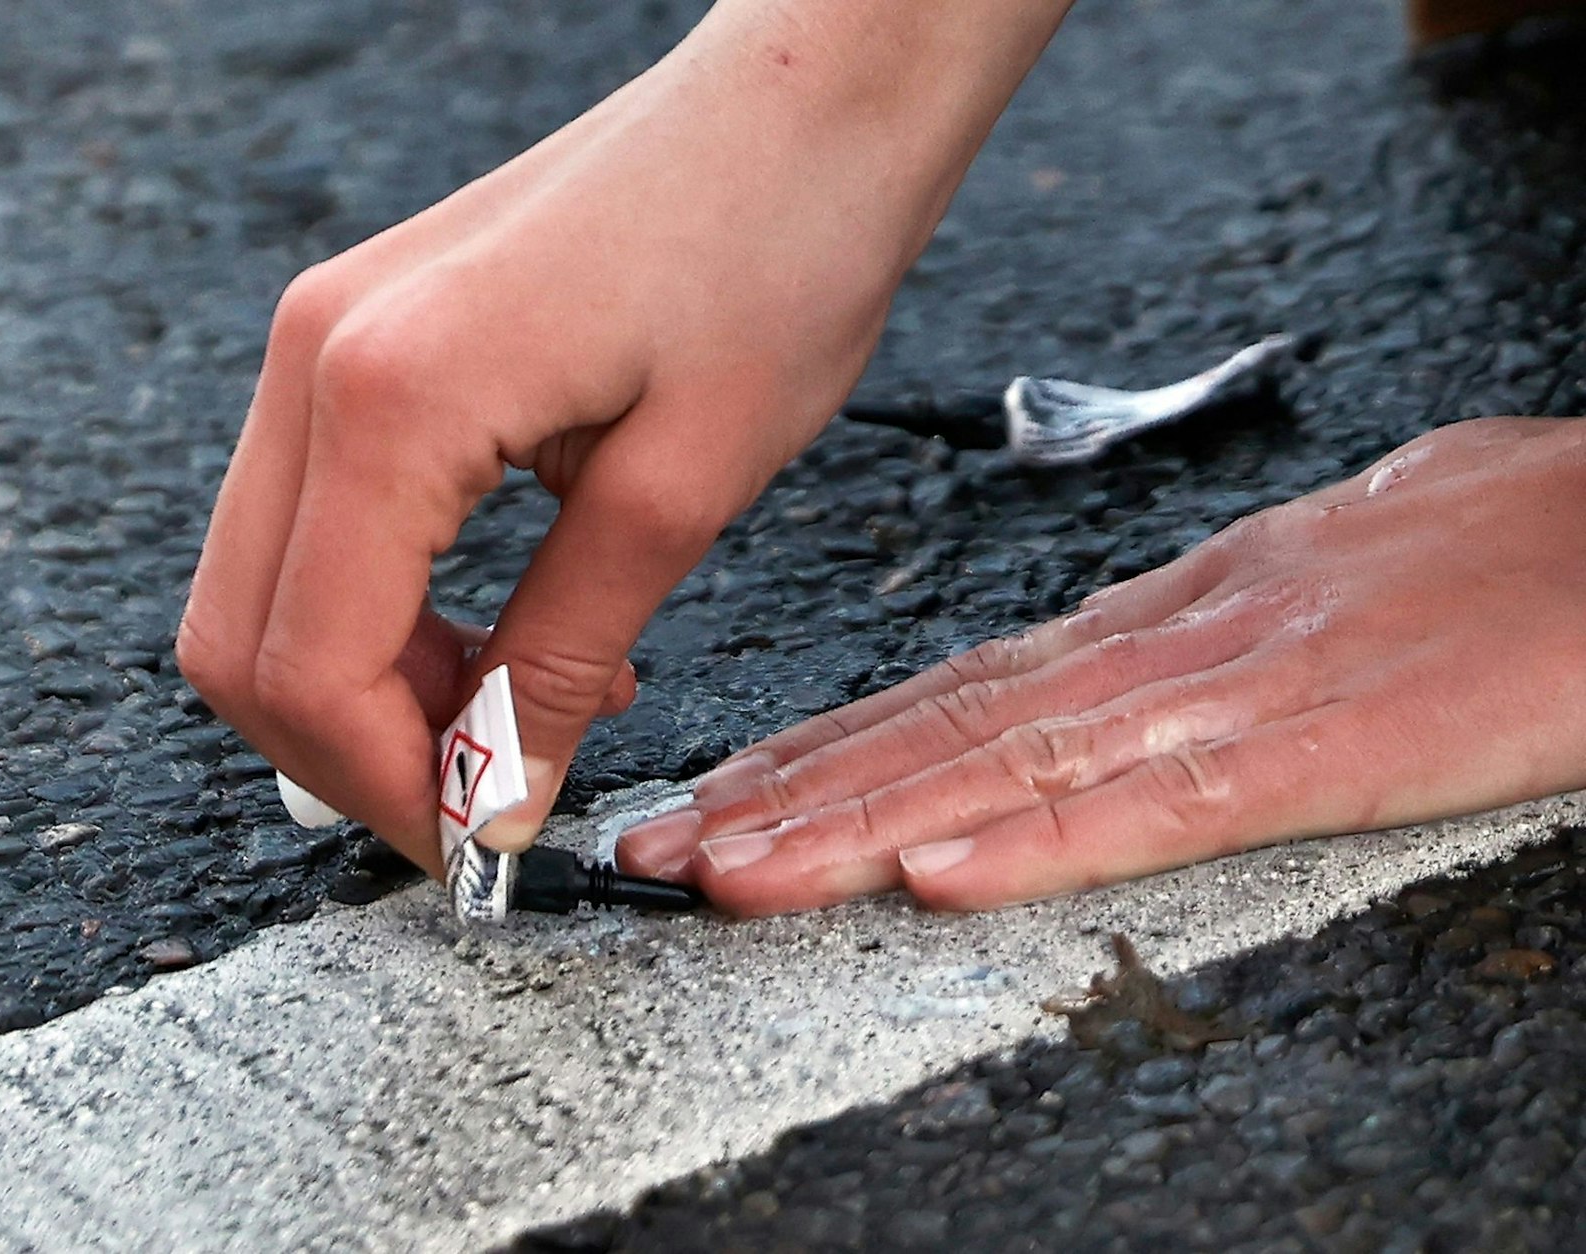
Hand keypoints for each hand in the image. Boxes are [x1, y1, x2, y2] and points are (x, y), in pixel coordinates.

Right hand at [177, 1, 1070, 874]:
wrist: (803, 100)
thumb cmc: (777, 252)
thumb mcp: (681, 489)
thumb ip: (563, 658)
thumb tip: (500, 799)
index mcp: (387, 396)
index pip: (307, 665)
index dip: (385, 791)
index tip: (478, 857)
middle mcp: (315, 360)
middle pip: (241, 635)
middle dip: (350, 752)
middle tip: (486, 803)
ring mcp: (325, 340)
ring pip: (269, 583)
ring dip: (369, 685)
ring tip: (523, 711)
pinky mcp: (363, 339)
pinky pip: (321, 518)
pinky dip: (385, 611)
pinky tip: (504, 632)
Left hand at [617, 417, 1585, 913]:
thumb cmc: (1483, 553)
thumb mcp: (1303, 589)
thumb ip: (1193, 644)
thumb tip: (1103, 680)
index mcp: (1156, 622)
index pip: (953, 693)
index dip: (822, 747)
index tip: (718, 791)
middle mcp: (1162, 649)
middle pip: (943, 729)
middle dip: (790, 793)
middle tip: (662, 843)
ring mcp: (1238, 691)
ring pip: (1012, 762)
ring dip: (860, 819)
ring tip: (735, 866)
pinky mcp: (1331, 746)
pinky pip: (1163, 799)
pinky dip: (1042, 838)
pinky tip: (939, 872)